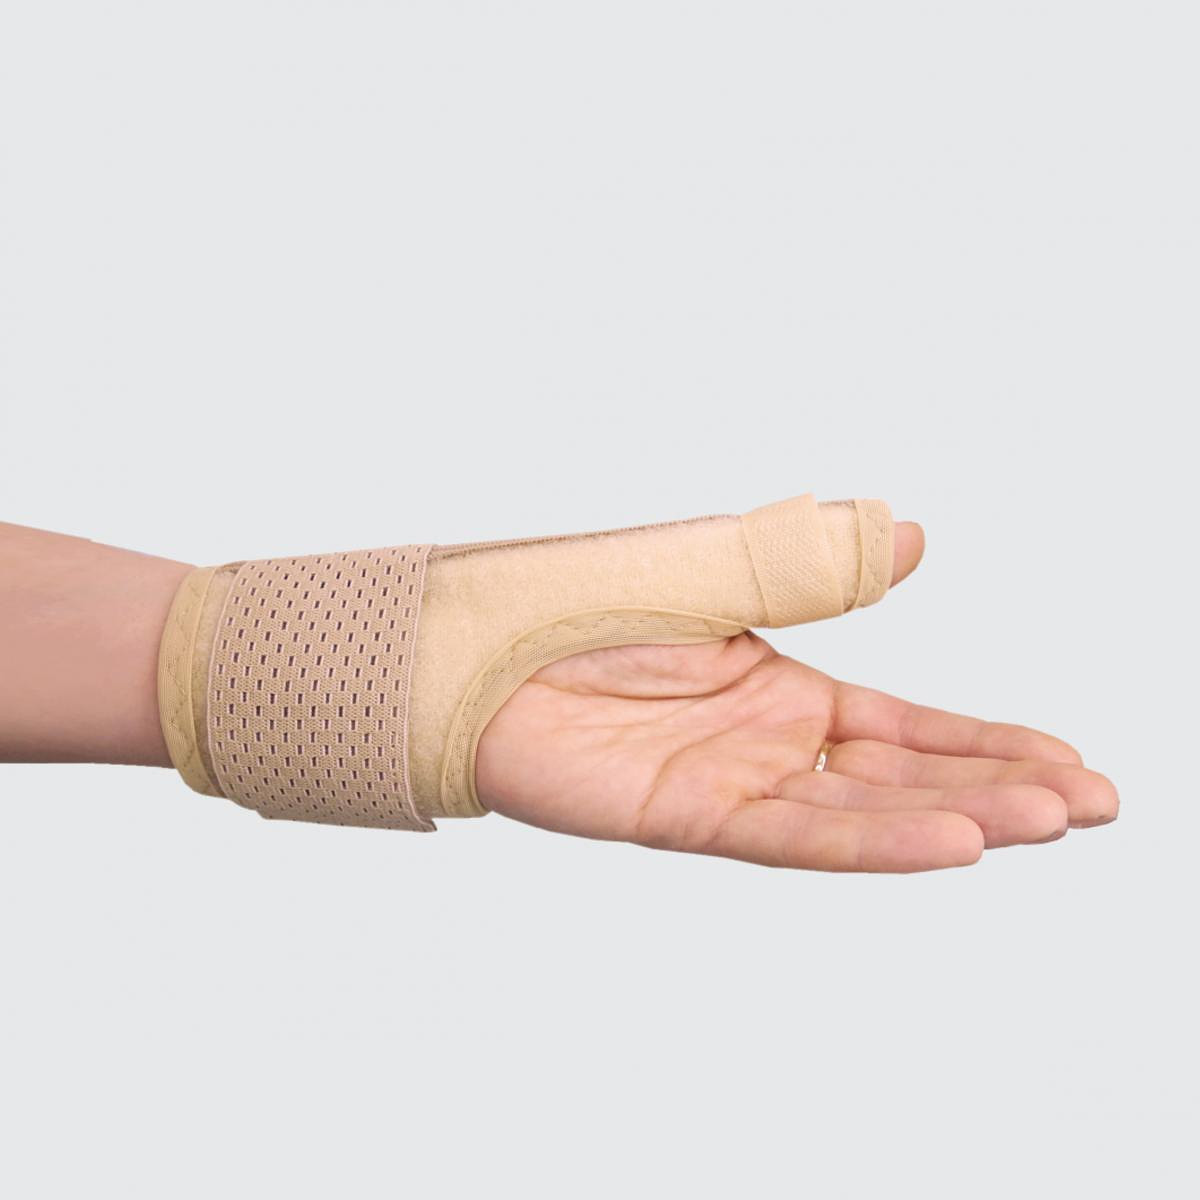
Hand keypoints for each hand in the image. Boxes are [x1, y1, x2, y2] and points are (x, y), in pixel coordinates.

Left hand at [475, 524, 1117, 871]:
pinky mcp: (685, 814)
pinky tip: (951, 841)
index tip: (1071, 762)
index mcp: (779, 686)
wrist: (470, 651)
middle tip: (1095, 804)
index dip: (989, 742)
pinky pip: (792, 832)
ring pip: (863, 809)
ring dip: (956, 815)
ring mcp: (731, 781)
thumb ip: (810, 565)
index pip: (909, 725)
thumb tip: (913, 530)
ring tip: (1047, 821)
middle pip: (904, 774)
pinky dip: (872, 838)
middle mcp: (767, 743)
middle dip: (1001, 787)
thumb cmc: (576, 602)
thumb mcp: (713, 568)